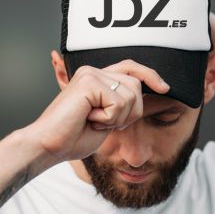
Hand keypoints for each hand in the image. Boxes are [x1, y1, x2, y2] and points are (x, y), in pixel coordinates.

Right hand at [27, 59, 169, 162]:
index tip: (165, 88)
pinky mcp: (89, 82)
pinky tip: (89, 119)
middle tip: (103, 123)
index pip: (131, 68)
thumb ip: (121, 104)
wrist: (49, 145)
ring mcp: (91, 74)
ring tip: (93, 121)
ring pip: (131, 96)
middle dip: (130, 112)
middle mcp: (93, 71)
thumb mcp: (106, 119)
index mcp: (96, 77)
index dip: (150, 76)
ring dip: (117, 118)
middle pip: (136, 86)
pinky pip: (118, 103)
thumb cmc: (73, 137)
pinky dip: (108, 119)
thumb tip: (144, 98)